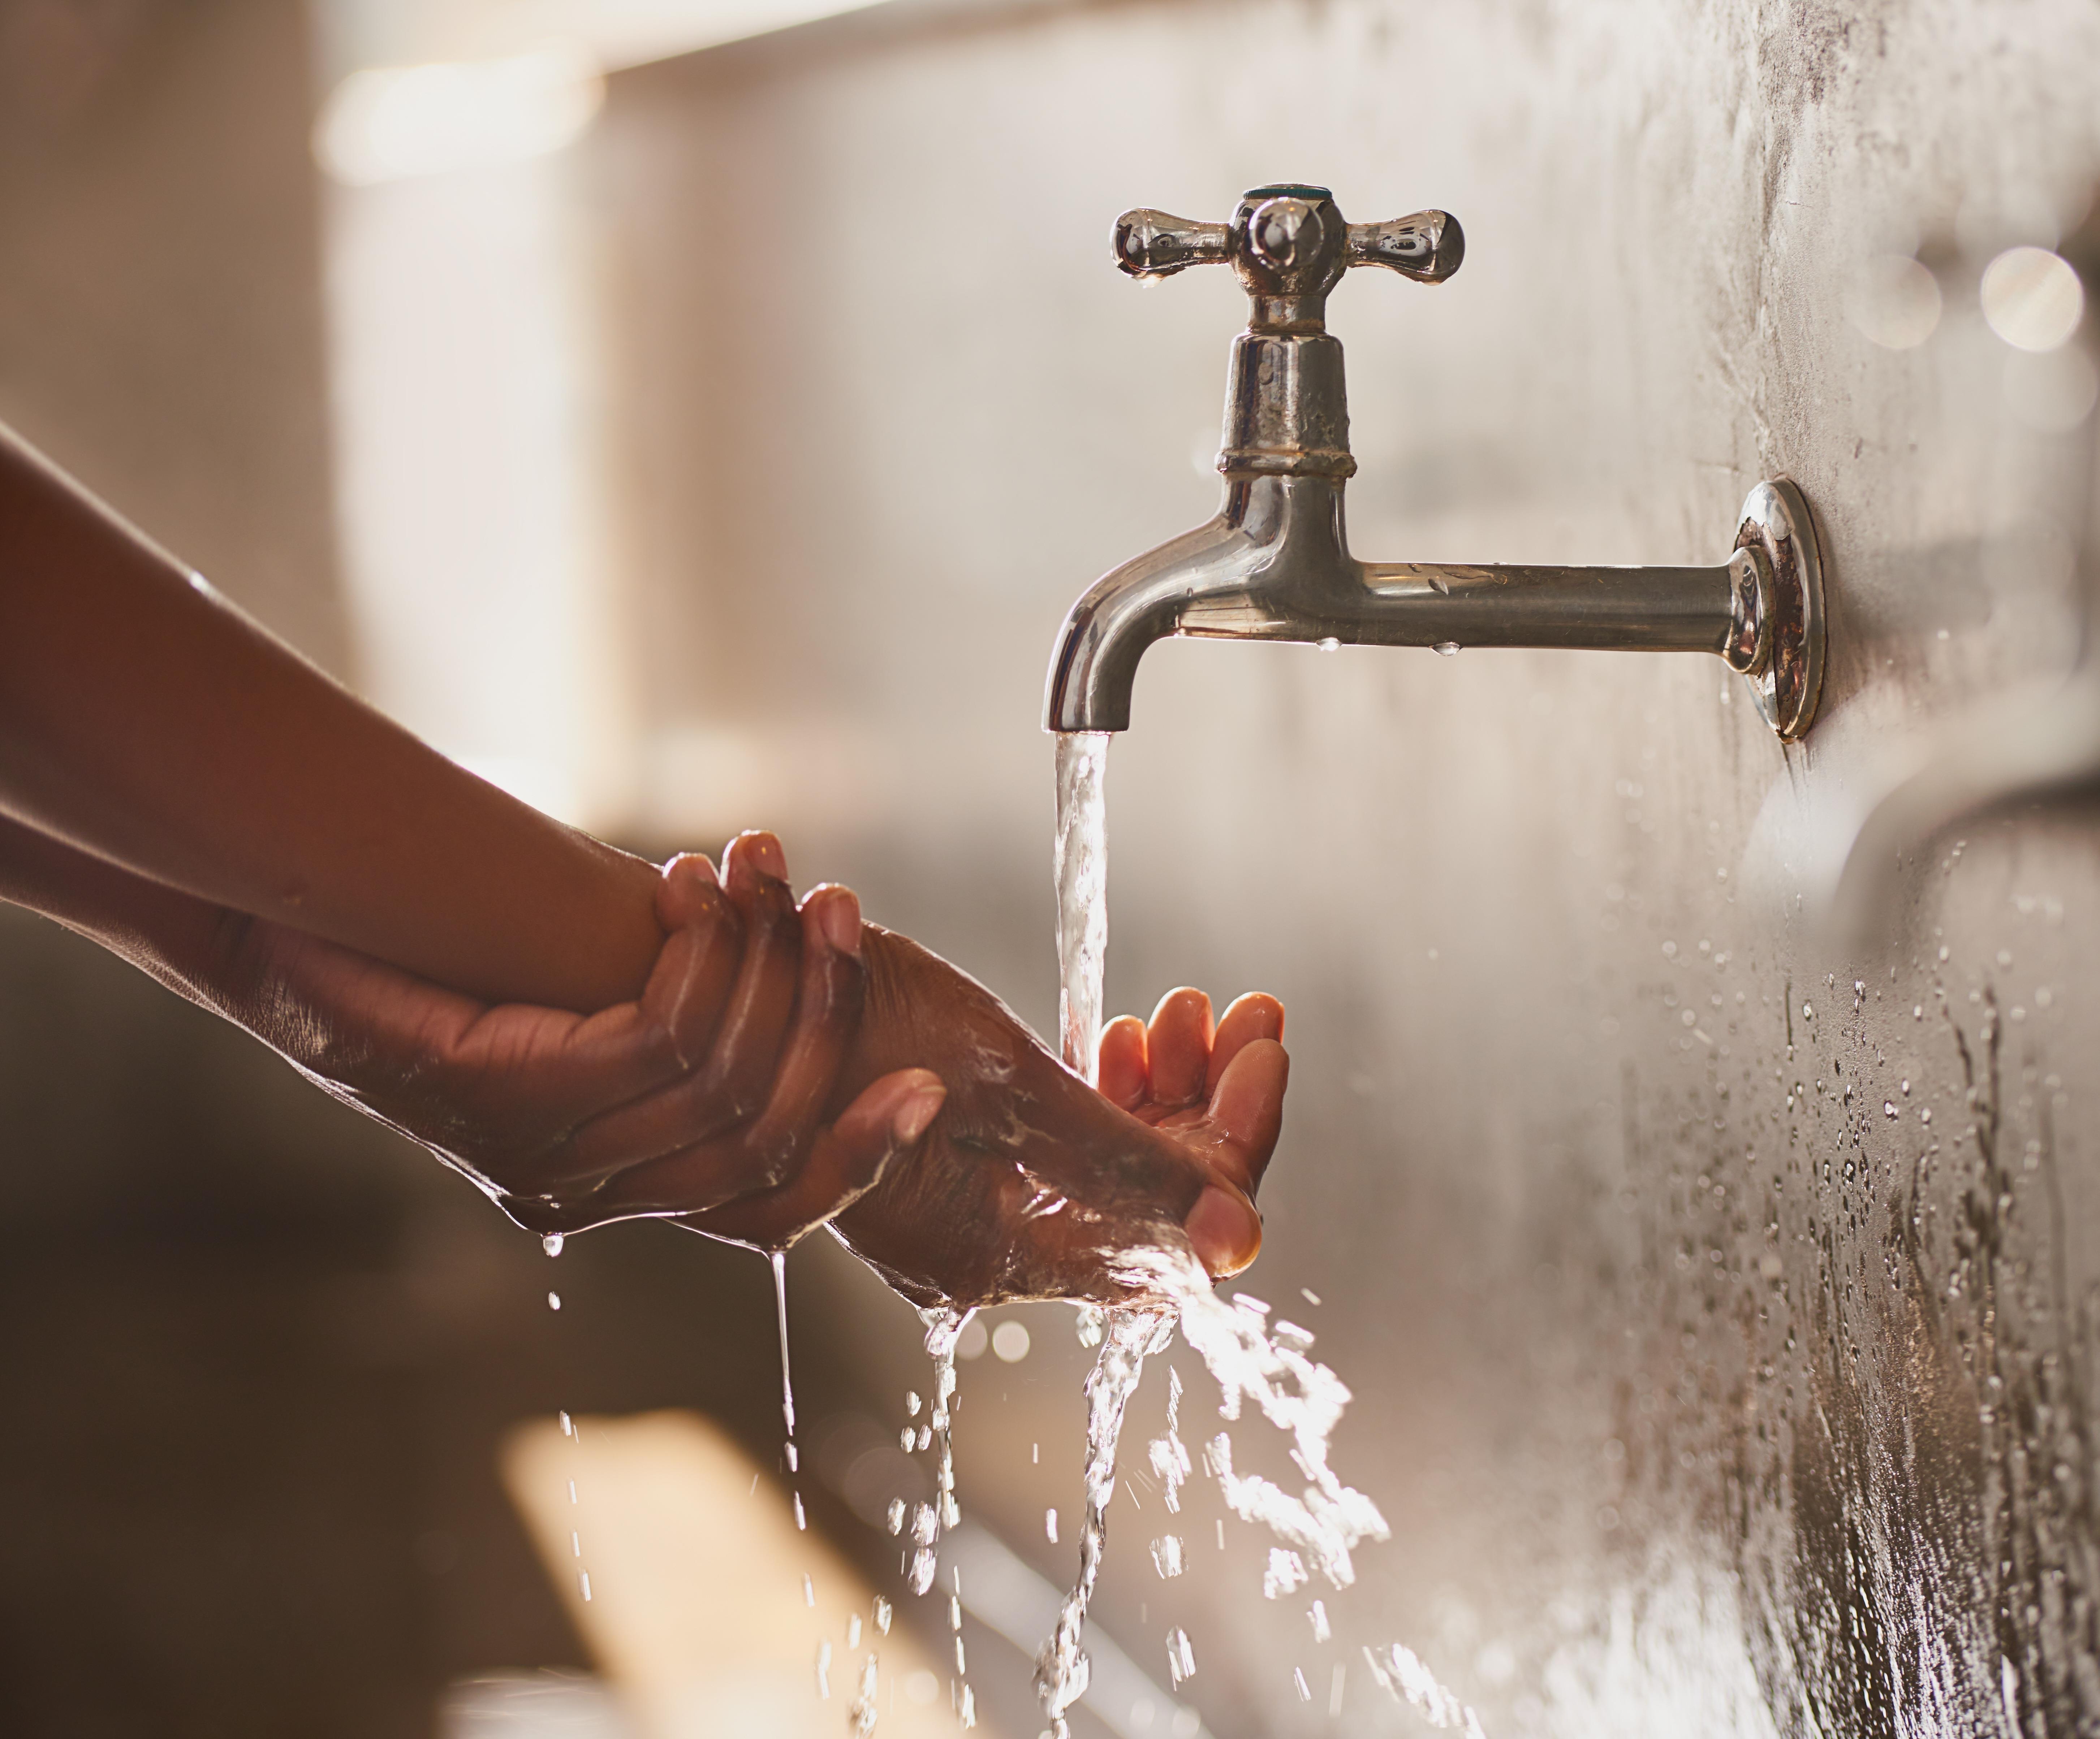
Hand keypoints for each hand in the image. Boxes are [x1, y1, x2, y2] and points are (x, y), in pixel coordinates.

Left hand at [194, 832, 944, 1247]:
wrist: (291, 950)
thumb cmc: (432, 976)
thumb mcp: (574, 1012)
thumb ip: (668, 1032)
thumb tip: (779, 978)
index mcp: (612, 1186)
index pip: (767, 1212)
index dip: (855, 1158)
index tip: (928, 1090)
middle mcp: (587, 1191)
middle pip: (763, 1134)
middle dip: (824, 1017)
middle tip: (843, 913)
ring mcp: (546, 1156)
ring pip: (721, 1082)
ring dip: (765, 964)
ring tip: (765, 871)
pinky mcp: (514, 1099)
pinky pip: (658, 1042)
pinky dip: (698, 958)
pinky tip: (693, 893)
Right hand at [827, 932, 1287, 1308]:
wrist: (722, 1000)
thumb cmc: (848, 1035)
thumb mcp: (1008, 1092)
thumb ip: (1128, 1169)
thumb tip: (1243, 1245)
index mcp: (1000, 1255)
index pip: (1173, 1229)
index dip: (1236, 1140)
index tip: (1265, 1047)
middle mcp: (986, 1251)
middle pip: (1143, 1200)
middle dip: (1204, 1103)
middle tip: (1239, 1014)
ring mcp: (965, 1211)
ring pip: (1105, 1169)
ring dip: (1158, 1089)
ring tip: (1180, 1013)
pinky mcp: (948, 1166)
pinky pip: (1056, 1151)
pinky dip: (1100, 1094)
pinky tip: (1123, 1037)